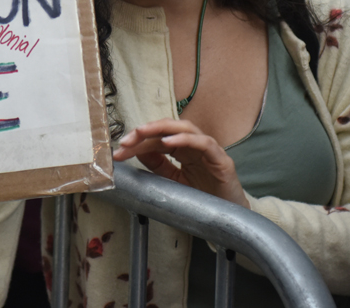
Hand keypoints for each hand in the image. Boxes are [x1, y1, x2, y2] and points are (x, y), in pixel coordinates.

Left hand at [113, 118, 247, 207]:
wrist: (231, 220)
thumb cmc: (205, 200)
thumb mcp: (174, 182)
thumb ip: (159, 166)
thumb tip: (136, 151)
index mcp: (184, 151)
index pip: (158, 139)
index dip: (137, 142)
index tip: (118, 150)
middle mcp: (196, 146)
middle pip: (168, 129)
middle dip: (145, 131)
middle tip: (125, 140)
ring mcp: (210, 151)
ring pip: (185, 128)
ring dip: (161, 129)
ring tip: (141, 133)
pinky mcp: (222, 160)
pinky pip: (204, 143)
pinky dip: (185, 140)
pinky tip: (168, 142)